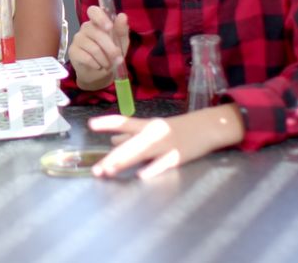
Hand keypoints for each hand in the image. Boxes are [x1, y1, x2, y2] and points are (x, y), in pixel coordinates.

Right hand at [67, 4, 129, 89]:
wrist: (99, 73)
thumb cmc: (110, 54)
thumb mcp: (121, 43)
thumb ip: (122, 30)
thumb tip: (122, 15)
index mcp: (97, 22)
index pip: (94, 11)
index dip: (101, 18)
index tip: (109, 28)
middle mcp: (85, 28)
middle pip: (97, 33)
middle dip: (110, 48)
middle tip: (118, 59)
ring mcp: (77, 39)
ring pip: (94, 48)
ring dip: (104, 59)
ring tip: (107, 64)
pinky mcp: (73, 51)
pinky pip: (87, 58)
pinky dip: (96, 64)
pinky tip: (97, 66)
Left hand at [88, 104, 244, 178]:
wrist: (206, 126)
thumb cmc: (175, 129)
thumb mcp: (153, 127)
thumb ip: (132, 134)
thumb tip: (112, 141)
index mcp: (147, 125)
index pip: (123, 121)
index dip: (107, 123)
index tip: (90, 125)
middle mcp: (153, 133)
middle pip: (129, 145)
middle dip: (112, 158)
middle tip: (96, 170)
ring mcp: (165, 145)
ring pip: (142, 154)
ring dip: (124, 162)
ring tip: (109, 171)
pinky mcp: (178, 157)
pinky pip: (163, 164)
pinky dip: (153, 169)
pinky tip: (141, 176)